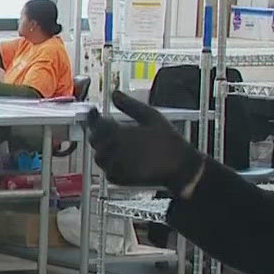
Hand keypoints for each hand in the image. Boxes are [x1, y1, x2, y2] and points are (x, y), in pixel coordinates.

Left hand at [86, 90, 203, 191]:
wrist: (180, 167)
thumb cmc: (168, 140)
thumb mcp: (151, 116)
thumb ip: (130, 105)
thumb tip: (115, 93)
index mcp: (120, 134)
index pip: (97, 125)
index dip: (93, 117)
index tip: (94, 112)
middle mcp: (114, 151)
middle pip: (95, 141)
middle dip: (99, 133)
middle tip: (109, 129)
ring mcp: (116, 167)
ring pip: (99, 157)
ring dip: (104, 149)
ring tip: (117, 143)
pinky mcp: (120, 180)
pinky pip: (107, 171)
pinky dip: (110, 164)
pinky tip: (122, 158)